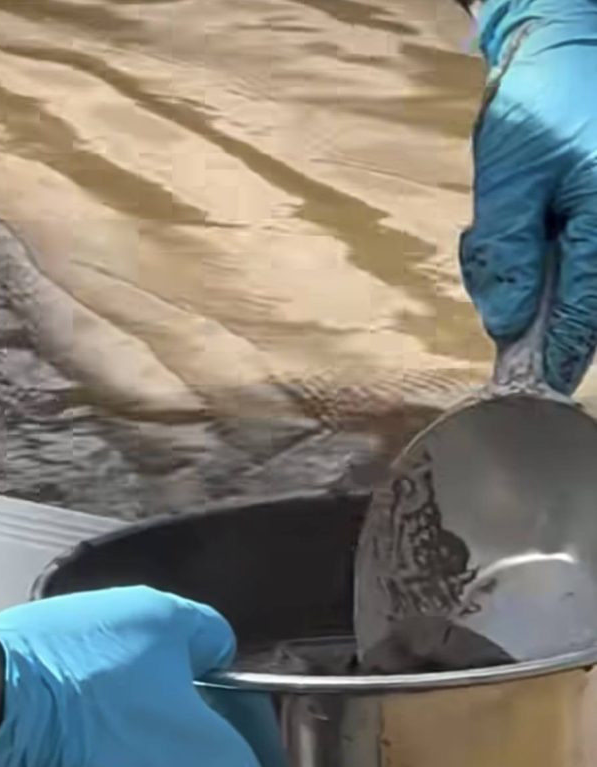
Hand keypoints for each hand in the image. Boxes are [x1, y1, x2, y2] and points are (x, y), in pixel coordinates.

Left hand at [460, 0, 596, 393]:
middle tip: (510, 313)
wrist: (566, 47)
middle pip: (588, 310)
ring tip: (518, 250)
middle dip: (545, 322)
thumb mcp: (508, 177)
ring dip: (548, 293)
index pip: (582, 316)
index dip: (553, 357)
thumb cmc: (539, 104)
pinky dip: (553, 269)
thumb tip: (509, 322)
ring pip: (585, 291)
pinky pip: (584, 266)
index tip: (529, 391)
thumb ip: (506, 253)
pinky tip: (531, 239)